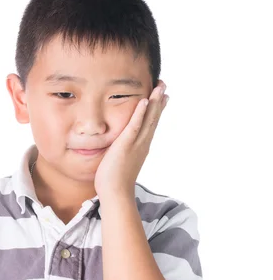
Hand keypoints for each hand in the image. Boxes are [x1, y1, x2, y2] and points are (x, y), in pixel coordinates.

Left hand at [94, 79, 168, 198]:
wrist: (116, 194)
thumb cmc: (114, 181)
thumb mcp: (121, 161)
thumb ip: (123, 152)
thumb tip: (119, 148)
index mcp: (141, 146)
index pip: (151, 124)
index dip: (157, 109)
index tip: (163, 96)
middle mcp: (142, 143)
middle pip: (154, 118)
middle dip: (159, 101)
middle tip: (164, 85)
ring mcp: (136, 144)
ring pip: (149, 119)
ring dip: (155, 102)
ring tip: (160, 87)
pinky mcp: (126, 145)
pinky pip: (134, 126)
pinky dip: (141, 114)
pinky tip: (145, 101)